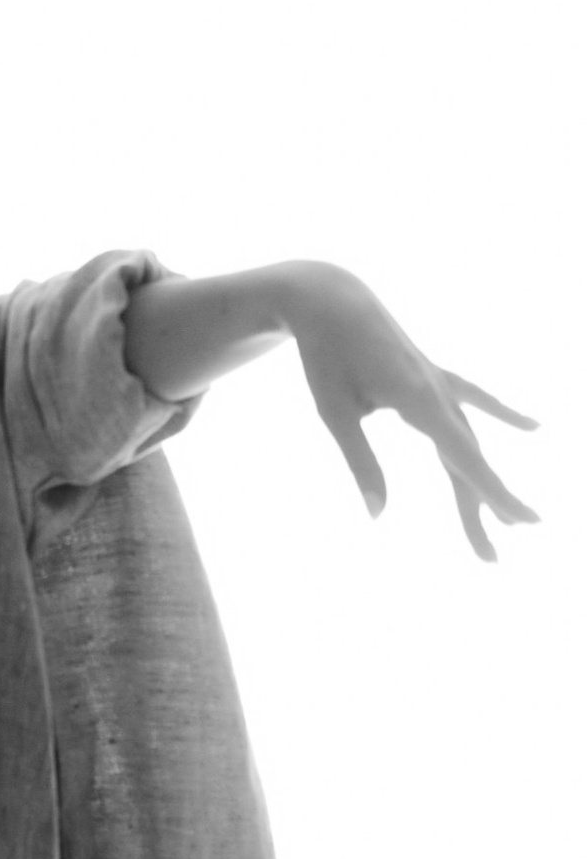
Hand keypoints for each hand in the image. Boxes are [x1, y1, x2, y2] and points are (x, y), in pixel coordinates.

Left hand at [280, 260, 541, 561]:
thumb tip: (377, 515)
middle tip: (492, 560)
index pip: (464, 458)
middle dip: (483, 510)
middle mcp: (439, 392)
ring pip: (471, 441)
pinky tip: (534, 427)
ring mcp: (440, 382)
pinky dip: (503, 413)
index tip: (523, 522)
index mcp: (418, 400)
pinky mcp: (433, 375)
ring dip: (485, 483)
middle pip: (469, 461)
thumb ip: (360, 461)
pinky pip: (475, 400)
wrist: (328, 298)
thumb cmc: (325, 356)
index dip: (494, 493)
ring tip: (506, 524)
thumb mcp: (333, 412)